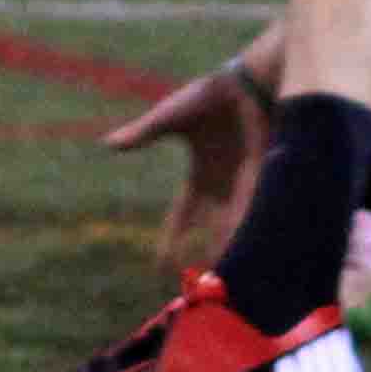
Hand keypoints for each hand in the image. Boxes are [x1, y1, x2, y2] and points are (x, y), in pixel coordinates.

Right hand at [100, 54, 274, 279]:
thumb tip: (107, 144)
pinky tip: (243, 259)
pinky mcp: (263, 181)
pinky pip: (253, 216)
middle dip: (200, 258)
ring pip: (233, 231)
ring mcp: (243, 187)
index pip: (182, 219)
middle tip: (193, 288)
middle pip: (209, 234)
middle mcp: (222, 189)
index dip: (170, 241)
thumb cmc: (210, 95)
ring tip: (219, 286)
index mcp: (200, 177)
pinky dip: (247, 237)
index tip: (159, 265)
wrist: (249, 83)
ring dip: (225, 255)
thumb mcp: (170, 117)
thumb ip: (142, 133)